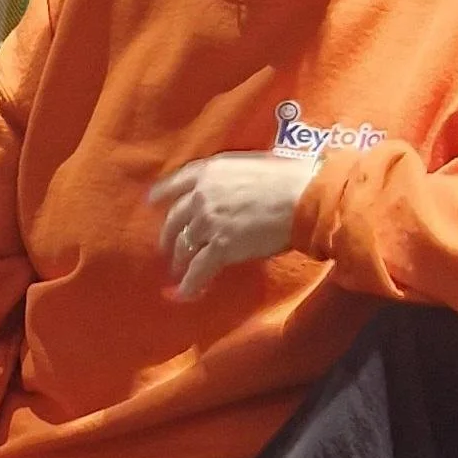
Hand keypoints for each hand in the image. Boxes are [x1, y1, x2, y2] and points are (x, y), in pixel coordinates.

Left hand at [148, 151, 319, 298]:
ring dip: (180, 261)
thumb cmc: (289, 177)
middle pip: (175, 219)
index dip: (162, 194)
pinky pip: (199, 269)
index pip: (176, 182)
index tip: (152, 202)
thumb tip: (229, 189)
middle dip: (169, 236)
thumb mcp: (251, 164)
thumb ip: (230, 177)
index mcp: (209, 171)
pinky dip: (190, 284)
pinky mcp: (221, 247)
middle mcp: (201, 195)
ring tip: (179, 271)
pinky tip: (185, 293)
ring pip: (184, 245)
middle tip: (168, 248)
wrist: (305, 196)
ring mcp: (208, 221)